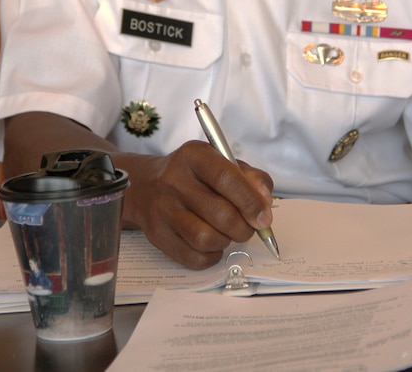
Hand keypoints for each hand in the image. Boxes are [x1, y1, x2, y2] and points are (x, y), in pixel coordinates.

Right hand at [119, 141, 273, 268]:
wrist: (146, 185)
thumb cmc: (196, 175)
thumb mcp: (223, 163)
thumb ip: (251, 178)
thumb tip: (265, 203)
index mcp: (194, 155)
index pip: (226, 178)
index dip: (250, 201)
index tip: (264, 218)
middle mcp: (173, 179)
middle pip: (220, 214)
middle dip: (244, 227)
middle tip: (248, 228)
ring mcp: (162, 208)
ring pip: (206, 239)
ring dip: (226, 241)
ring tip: (227, 233)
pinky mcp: (156, 234)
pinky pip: (193, 257)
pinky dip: (212, 256)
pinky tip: (212, 244)